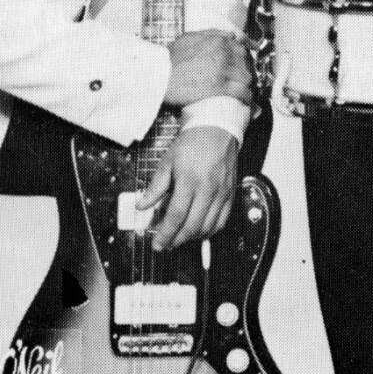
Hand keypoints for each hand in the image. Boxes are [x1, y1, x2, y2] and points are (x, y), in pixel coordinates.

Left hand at [137, 126, 238, 249]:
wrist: (217, 128)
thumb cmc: (192, 143)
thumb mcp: (168, 161)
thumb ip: (155, 186)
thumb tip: (142, 205)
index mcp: (189, 180)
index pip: (176, 215)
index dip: (166, 233)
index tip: (157, 244)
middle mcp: (208, 189)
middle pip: (193, 225)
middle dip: (177, 240)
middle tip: (166, 244)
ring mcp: (222, 192)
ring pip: (208, 226)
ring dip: (193, 237)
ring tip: (180, 238)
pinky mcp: (230, 193)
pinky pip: (222, 220)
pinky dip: (210, 231)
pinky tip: (199, 231)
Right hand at [165, 30, 251, 107]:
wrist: (158, 77)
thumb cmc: (170, 59)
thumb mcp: (189, 38)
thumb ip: (211, 34)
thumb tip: (231, 34)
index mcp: (218, 40)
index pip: (240, 47)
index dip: (241, 57)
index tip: (240, 64)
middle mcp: (223, 53)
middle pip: (245, 62)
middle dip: (243, 70)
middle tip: (239, 79)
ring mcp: (223, 70)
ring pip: (246, 77)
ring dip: (245, 84)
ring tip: (242, 90)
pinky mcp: (220, 88)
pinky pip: (242, 92)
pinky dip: (245, 97)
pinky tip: (244, 100)